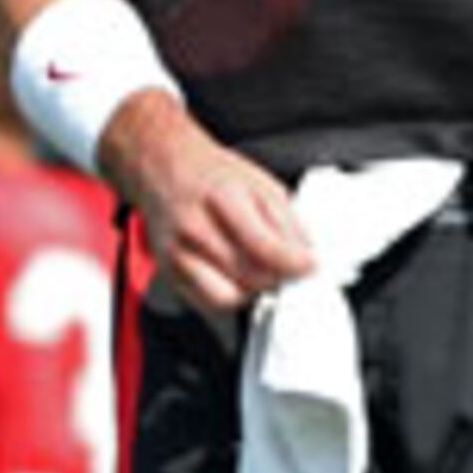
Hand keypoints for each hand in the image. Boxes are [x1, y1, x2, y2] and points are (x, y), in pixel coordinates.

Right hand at [112, 95, 313, 317]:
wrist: (163, 169)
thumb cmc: (210, 174)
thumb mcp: (260, 182)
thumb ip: (286, 220)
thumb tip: (307, 255)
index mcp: (222, 198)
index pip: (264, 246)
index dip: (294, 264)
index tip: (309, 267)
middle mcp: (195, 228)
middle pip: (250, 276)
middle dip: (277, 277)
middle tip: (286, 268)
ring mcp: (178, 254)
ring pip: (230, 297)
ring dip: (253, 290)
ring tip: (259, 271)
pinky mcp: (170, 273)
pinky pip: (208, 304)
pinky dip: (230, 297)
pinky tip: (236, 278)